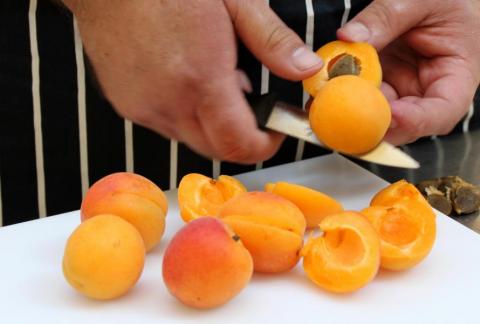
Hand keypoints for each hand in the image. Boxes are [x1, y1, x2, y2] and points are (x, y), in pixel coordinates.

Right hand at [63, 0, 321, 162]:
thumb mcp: (233, 1)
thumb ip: (272, 41)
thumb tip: (304, 68)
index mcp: (201, 78)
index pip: (238, 144)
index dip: (265, 146)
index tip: (275, 131)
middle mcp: (170, 103)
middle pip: (217, 149)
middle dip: (241, 137)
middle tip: (251, 102)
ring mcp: (145, 108)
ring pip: (192, 139)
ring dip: (212, 124)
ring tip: (213, 80)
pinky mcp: (128, 106)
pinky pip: (167, 125)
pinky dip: (185, 114)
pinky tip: (185, 80)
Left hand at [338, 0, 479, 143]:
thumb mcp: (420, 0)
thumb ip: (386, 18)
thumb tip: (349, 39)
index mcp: (456, 75)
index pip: (441, 112)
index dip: (414, 121)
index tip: (388, 114)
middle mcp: (427, 89)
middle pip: (402, 122)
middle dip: (372, 122)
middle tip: (344, 113)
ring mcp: (401, 88)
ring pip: (375, 112)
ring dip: (351, 109)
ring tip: (328, 98)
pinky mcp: (380, 81)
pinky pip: (360, 94)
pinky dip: (342, 93)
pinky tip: (325, 89)